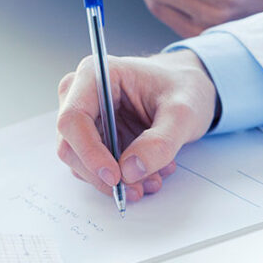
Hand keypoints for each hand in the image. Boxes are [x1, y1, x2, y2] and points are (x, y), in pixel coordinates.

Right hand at [57, 49, 216, 201]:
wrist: (191, 89)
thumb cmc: (184, 86)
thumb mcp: (183, 112)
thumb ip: (160, 142)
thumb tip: (130, 170)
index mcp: (95, 74)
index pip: (73, 118)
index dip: (89, 152)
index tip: (115, 177)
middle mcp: (82, 95)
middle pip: (71, 146)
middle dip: (103, 174)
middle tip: (137, 187)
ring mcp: (86, 119)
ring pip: (81, 163)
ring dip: (116, 180)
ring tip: (153, 178)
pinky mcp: (95, 138)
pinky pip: (95, 168)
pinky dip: (121, 178)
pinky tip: (148, 173)